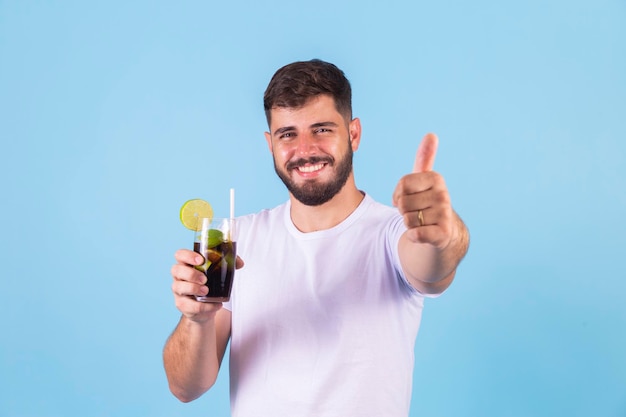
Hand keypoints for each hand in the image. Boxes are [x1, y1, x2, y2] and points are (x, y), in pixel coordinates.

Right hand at [170, 249, 243, 321]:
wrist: (206, 307)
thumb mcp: (219, 273)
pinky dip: (203, 306)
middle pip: (176, 270)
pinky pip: (189, 305)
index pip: (180, 254)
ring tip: (206, 291)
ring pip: (179, 287)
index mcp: (187, 264)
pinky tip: (214, 304)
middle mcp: (179, 276)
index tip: (201, 259)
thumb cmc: (210, 285)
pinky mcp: (181, 304)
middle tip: (205, 279)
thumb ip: (229, 264)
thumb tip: (240, 262)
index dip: (188, 255)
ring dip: (194, 289)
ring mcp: (178, 291)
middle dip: (191, 274)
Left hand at [392, 133, 455, 249]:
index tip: (409, 198)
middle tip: (417, 213)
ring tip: (422, 222)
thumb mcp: (424, 181)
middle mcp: (443, 195)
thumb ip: (425, 159)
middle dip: (404, 211)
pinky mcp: (443, 234)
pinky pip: (414, 234)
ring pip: (406, 220)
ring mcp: (445, 215)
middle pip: (402, 203)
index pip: (402, 184)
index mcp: (436, 179)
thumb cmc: (427, 204)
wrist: (444, 234)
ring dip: (409, 224)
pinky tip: (423, 234)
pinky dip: (413, 236)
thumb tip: (431, 134)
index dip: (398, 195)